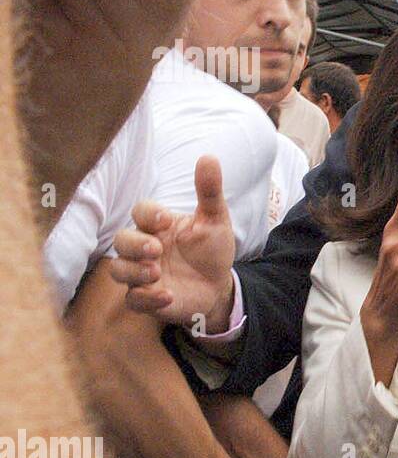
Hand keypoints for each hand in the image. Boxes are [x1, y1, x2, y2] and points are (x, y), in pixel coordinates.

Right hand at [109, 156, 236, 329]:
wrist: (218, 286)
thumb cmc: (211, 249)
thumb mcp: (216, 220)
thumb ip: (210, 192)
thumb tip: (209, 157)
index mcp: (158, 225)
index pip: (140, 212)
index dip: (147, 214)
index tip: (164, 219)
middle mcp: (144, 247)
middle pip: (121, 240)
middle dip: (134, 245)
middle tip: (156, 250)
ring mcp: (141, 273)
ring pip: (118, 270)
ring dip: (134, 272)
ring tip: (157, 273)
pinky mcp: (146, 298)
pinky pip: (133, 300)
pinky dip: (147, 299)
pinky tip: (167, 297)